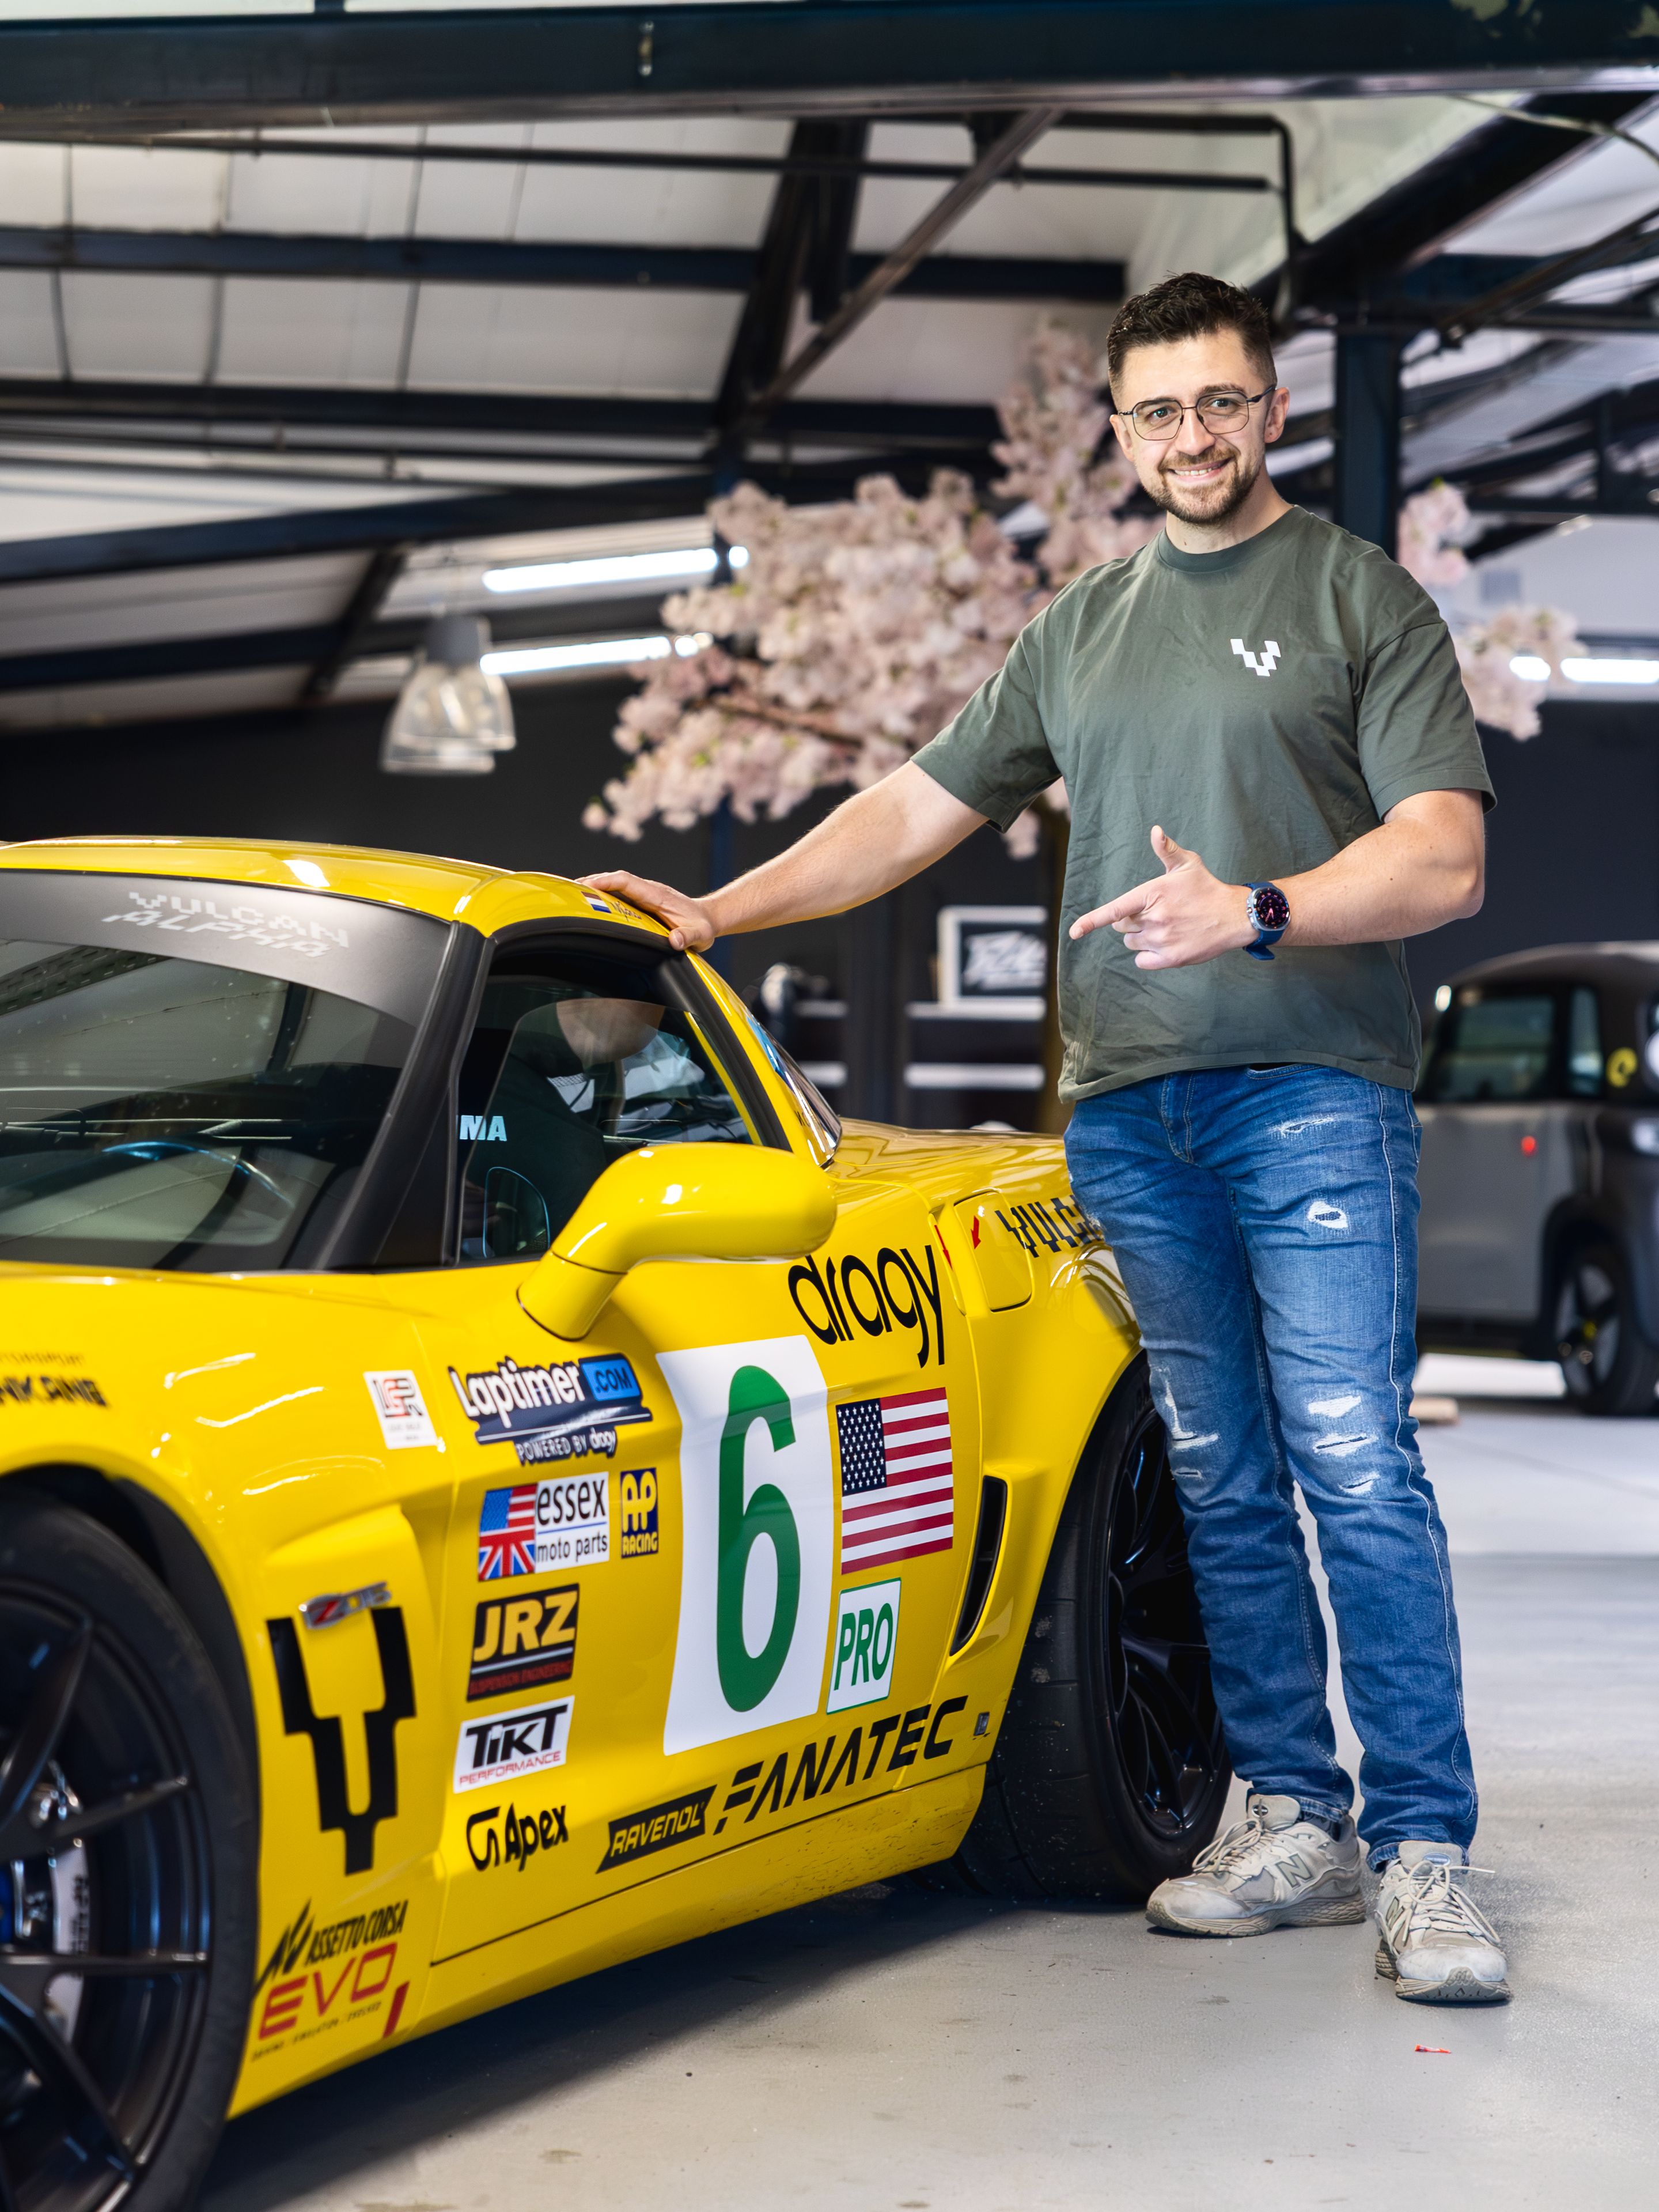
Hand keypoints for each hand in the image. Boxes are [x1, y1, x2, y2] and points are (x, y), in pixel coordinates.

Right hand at [580, 870, 716, 952]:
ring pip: (615, 884)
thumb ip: (688, 937)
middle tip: (569, 890)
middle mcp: (648, 890)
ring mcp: (644, 893)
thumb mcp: (700, 935)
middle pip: (616, 879)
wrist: (708, 918)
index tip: (588, 885)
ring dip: (595, 886)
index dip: (607, 881)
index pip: (628, 881)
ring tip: (572, 894)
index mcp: (657, 895)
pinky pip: (619, 892)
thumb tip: (674, 941)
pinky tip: (588, 902)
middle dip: (593, 882)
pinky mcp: (642, 900)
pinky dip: (602, 894)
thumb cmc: (702, 926)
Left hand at [1069, 827, 1252, 970]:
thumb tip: (1155, 831)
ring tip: (1164, 927)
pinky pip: (1142, 961)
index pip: (1115, 909)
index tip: (1074, 932)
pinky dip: (1147, 956)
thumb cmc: (1207, 887)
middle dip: (1131, 920)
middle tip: (1154, 913)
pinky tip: (1164, 944)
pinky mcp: (1170, 958)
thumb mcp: (1188, 864)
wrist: (1234, 915)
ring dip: (1140, 937)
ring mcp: (1162, 939)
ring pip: (1131, 943)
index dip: (1091, 921)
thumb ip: (1167, 850)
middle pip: (1122, 926)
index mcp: (1152, 894)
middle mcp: (1154, 918)